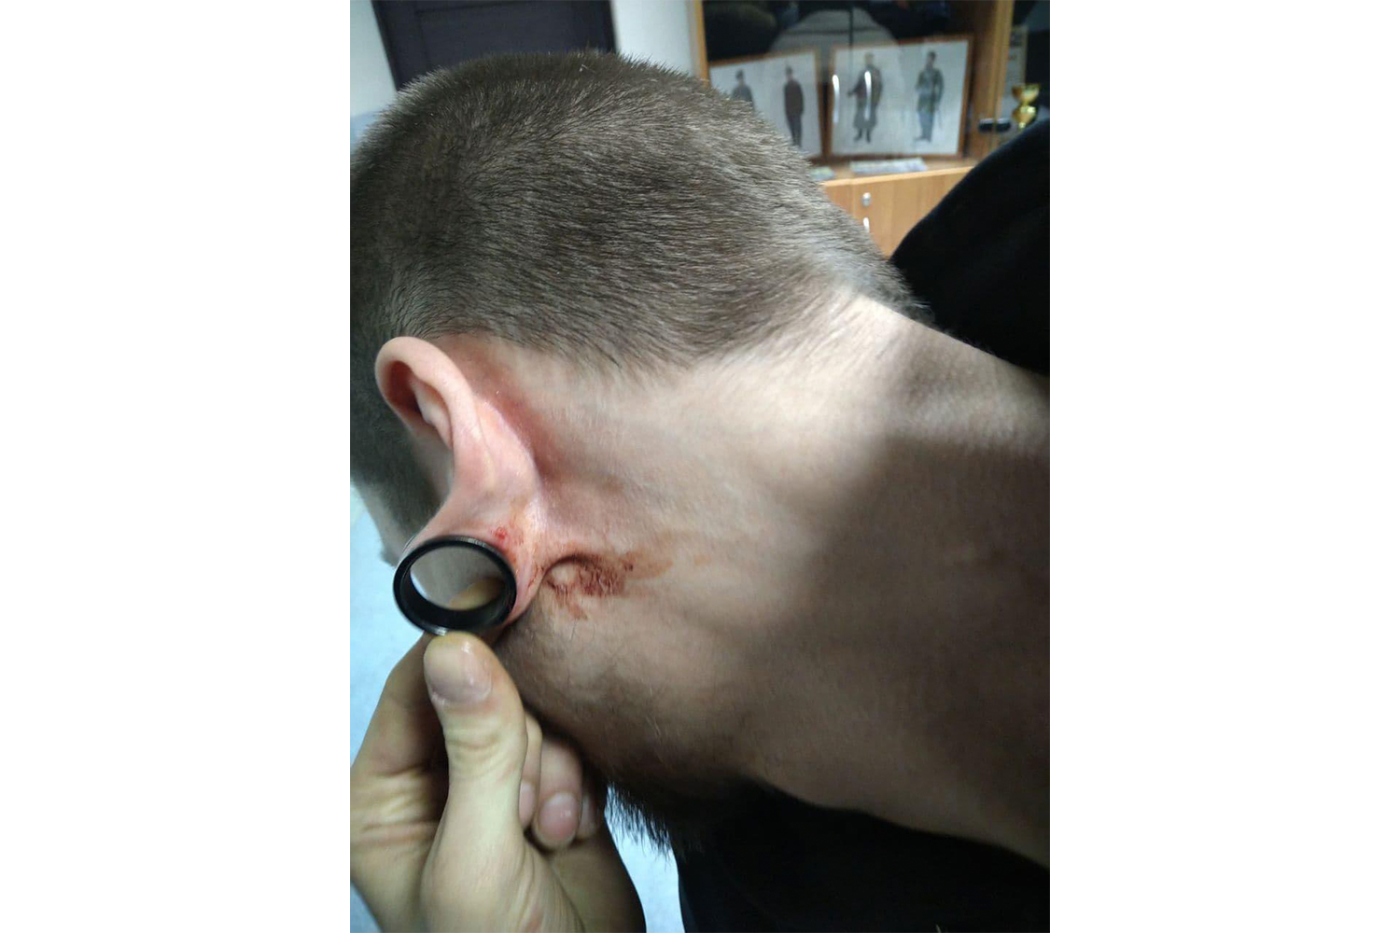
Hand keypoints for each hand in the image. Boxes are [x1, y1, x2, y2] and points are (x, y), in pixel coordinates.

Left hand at [350, 633, 643, 932]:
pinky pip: (572, 740)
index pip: (413, 686)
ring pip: (533, 713)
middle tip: (527, 804)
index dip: (460, 656)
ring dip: (554, 765)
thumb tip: (458, 646)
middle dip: (519, 739)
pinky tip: (574, 829)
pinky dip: (581, 777)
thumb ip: (475, 751)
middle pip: (482, 691)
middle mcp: (433, 784)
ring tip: (552, 829)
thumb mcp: (476, 857)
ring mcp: (494, 787)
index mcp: (382, 796)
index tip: (508, 626)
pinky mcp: (552, 792)